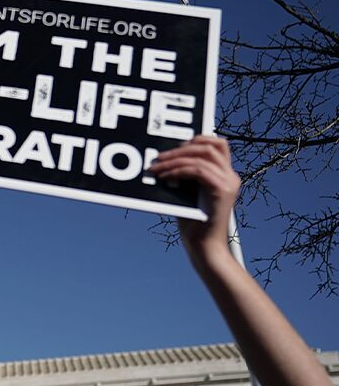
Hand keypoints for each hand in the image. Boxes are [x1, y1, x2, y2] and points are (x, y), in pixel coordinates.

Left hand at [148, 136, 240, 263]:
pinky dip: (178, 171)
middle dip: (181, 148)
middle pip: (211, 145)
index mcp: (226, 175)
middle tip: (159, 157)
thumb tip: (164, 161)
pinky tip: (164, 177)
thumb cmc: (193, 224)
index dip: (198, 139)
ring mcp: (228, 183)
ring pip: (202, 156)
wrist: (204, 246)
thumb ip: (184, 176)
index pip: (219, 144)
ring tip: (156, 167)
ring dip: (174, 159)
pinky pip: (198, 170)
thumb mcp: (188, 194)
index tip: (175, 146)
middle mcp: (231, 177)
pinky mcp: (222, 191)